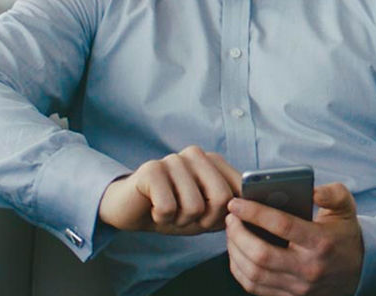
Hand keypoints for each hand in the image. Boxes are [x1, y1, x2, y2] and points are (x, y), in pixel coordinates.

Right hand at [98, 146, 241, 234]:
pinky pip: (168, 207)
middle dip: (204, 220)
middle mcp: (196, 154)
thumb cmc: (173, 211)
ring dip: (179, 220)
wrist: (130, 210)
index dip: (226, 215)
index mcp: (214, 161)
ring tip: (168, 211)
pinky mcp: (152, 169)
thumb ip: (229, 209)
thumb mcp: (206, 214)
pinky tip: (153, 209)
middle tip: (185, 216)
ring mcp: (174, 159)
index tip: (208, 218)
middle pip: (222, 199)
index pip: (240, 191)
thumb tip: (245, 209)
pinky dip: (161, 218)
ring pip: (195, 207)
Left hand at [225, 182, 363, 295]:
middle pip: (262, 255)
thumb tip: (312, 190)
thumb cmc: (344, 234)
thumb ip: (332, 193)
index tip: (236, 202)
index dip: (254, 212)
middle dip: (238, 234)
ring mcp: (299, 287)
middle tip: (230, 217)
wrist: (359, 271)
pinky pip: (255, 288)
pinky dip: (240, 270)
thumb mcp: (346, 208)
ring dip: (235, 251)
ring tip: (231, 232)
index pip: (282, 225)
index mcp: (321, 242)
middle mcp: (309, 268)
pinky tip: (236, 252)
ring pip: (254, 274)